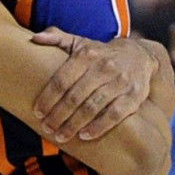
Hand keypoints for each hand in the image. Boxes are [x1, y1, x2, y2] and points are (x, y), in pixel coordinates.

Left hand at [31, 28, 158, 140]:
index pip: (62, 80)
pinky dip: (98, 127)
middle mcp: (104, 67)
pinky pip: (114, 115)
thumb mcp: (80, 42)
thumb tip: (35, 38)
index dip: (48, 98)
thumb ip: (57, 38)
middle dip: (58, 115)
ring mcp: (120, 82)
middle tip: (47, 128)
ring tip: (61, 136)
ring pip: (92, 107)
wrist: (139, 55)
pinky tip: (84, 136)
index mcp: (86, 55)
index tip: (37, 112)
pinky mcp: (134, 96)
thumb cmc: (100, 53)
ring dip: (74, 124)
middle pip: (75, 96)